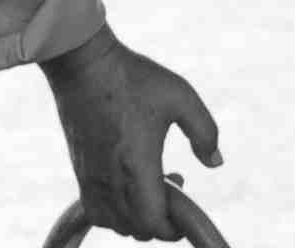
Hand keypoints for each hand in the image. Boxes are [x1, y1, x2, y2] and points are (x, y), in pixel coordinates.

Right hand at [42, 22, 224, 240]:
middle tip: (171, 186)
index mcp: (137, 166)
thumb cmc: (133, 77)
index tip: (185, 211)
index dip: (174, 229)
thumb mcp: (180, 96)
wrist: (82, 63)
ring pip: (114, 224)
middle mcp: (111, 180)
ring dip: (136, 218)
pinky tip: (125, 187)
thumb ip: (204, 132)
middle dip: (160, 220)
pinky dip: (113, 213)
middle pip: (137, 230)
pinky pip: (95, 211)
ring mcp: (91, 178)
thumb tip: (215, 163)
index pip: (155, 224)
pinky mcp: (79, 170)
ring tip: (148, 186)